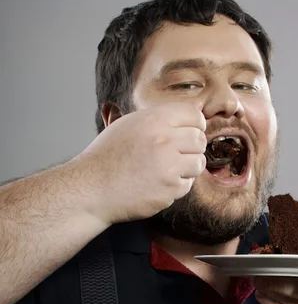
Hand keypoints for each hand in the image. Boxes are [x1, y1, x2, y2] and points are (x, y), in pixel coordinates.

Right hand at [75, 102, 206, 224]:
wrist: (92, 188)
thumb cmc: (106, 158)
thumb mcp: (127, 125)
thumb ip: (156, 120)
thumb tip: (183, 119)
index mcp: (154, 120)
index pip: (194, 114)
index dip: (194, 125)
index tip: (190, 133)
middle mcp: (164, 140)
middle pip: (200, 139)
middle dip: (193, 148)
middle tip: (179, 156)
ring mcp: (168, 166)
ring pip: (198, 163)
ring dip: (188, 169)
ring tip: (169, 171)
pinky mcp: (169, 189)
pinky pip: (186, 185)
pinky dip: (176, 187)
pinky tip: (158, 184)